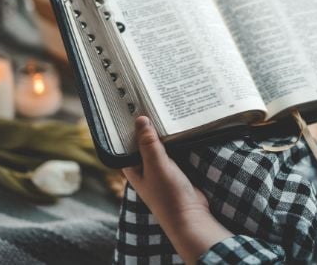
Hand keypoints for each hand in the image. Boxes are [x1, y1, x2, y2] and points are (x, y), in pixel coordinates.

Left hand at [123, 117, 231, 262]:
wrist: (190, 216)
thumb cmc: (168, 195)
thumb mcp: (156, 165)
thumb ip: (148, 143)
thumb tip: (140, 119)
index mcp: (133, 167)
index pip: (125, 141)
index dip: (128, 125)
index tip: (131, 104)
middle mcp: (144, 167)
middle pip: (143, 141)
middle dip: (147, 125)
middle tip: (150, 100)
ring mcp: (160, 168)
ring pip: (159, 144)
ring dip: (162, 131)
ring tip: (164, 107)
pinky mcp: (175, 169)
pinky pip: (173, 150)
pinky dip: (175, 139)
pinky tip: (179, 125)